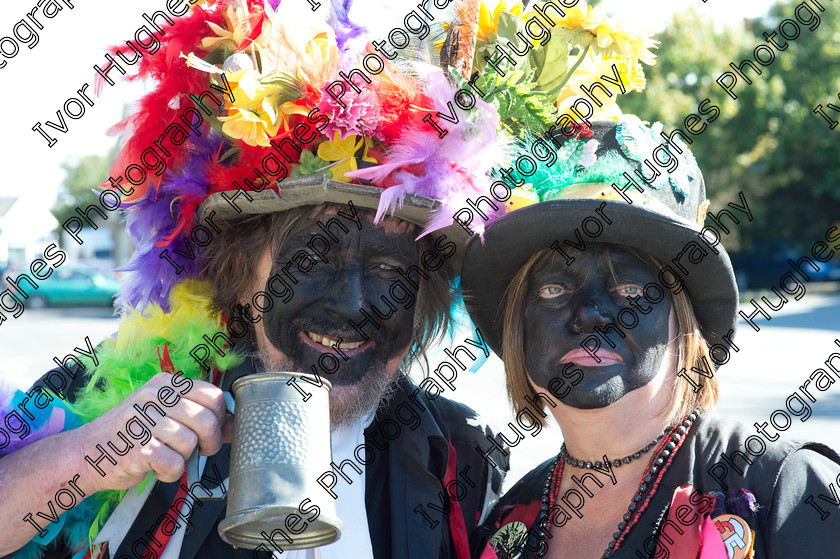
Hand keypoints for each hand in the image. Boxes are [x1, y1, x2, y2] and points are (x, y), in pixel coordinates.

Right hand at [75, 373, 232, 492]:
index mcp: (165, 384)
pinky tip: (157, 468)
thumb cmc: (131, 434)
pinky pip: (174, 464)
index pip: (213, 395)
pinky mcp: (138, 448)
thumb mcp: (165, 415)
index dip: (221, 417)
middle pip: (207, 419)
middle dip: (210, 442)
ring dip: (184, 458)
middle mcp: (155, 398)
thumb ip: (198, 415)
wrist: (86, 454)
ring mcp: (145, 421)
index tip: (214, 431)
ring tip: (168, 456)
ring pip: (191, 443)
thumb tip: (233, 423)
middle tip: (200, 451)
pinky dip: (170, 473)